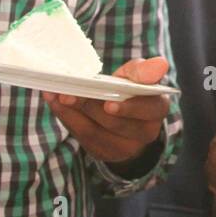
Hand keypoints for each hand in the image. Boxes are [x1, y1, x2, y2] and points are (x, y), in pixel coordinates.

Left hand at [42, 57, 171, 163]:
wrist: (126, 118)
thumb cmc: (130, 91)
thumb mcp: (137, 77)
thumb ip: (143, 70)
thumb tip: (160, 64)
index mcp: (157, 108)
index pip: (149, 108)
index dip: (129, 108)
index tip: (109, 105)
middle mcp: (145, 133)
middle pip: (116, 123)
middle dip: (90, 107)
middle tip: (68, 94)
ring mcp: (124, 147)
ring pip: (95, 132)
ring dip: (73, 112)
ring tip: (56, 95)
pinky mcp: (104, 152)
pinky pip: (83, 137)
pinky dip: (67, 118)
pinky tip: (55, 103)